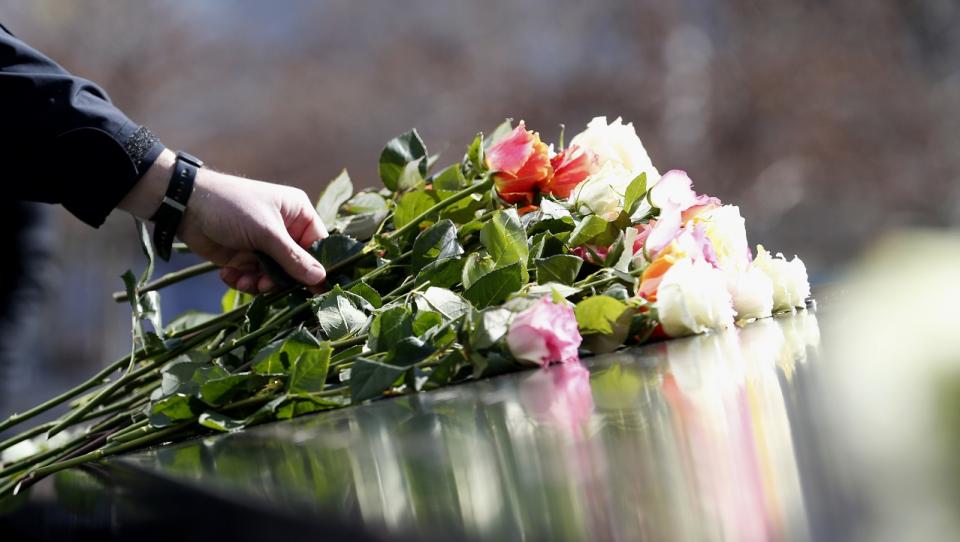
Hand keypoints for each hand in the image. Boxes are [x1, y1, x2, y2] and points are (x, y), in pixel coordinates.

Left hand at [120, 149, 327, 292]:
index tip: (315, 291)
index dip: (317, 268)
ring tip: (244, 282)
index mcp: (298, 214)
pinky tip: (229, 274)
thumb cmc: (232, 207)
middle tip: (265, 286)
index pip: (318, 245)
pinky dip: (243, 280)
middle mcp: (285, 230)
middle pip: (296, 266)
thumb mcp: (266, 232)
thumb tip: (322, 278)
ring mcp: (264, 244)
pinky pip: (254, 277)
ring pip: (274, 276)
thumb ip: (293, 258)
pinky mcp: (245, 256)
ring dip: (259, 283)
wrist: (186, 206)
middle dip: (280, 279)